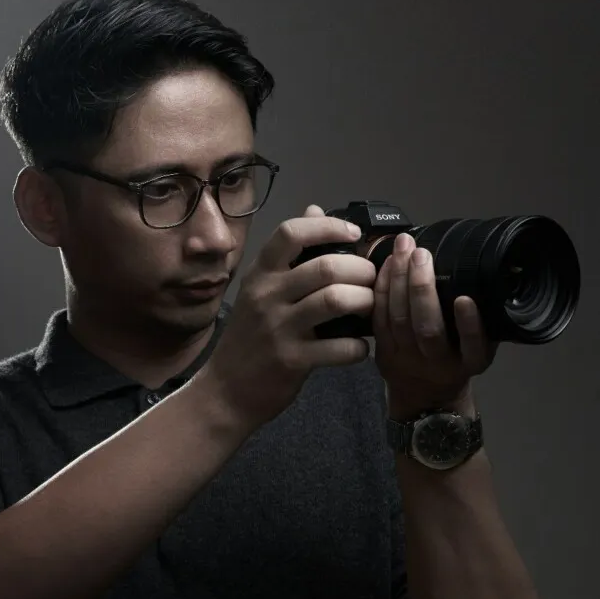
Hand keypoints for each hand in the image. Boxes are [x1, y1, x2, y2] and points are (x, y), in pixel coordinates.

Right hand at [201, 204, 376, 428]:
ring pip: (336, 301)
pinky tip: (359, 346)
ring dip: (365, 302)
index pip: (292, 232)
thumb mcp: (259, 288)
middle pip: (326, 267)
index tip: (354, 234)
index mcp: (261, 273)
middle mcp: (267, 295)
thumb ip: (288, 252)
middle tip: (373, 279)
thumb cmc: (250, 335)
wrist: (226, 389)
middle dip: (362, 270)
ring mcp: (278, 328)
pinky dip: (358, 346)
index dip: (329, 226)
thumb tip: (314, 209)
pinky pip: (339, 347)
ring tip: (370, 307)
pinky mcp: (292, 360)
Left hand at [373, 231, 498, 410]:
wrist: (426, 397)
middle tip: (421, 253)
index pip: (472, 344)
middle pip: (427, 327)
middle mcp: (438, 363)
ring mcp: (408, 359)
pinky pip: (379, 318)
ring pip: (399, 319)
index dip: (469, 324)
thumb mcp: (480, 350)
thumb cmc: (458, 361)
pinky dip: (381, 290)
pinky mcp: (384, 352)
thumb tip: (500, 277)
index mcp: (470, 362)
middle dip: (422, 288)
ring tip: (402, 249)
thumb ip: (487, 323)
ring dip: (398, 280)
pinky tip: (386, 265)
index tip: (465, 298)